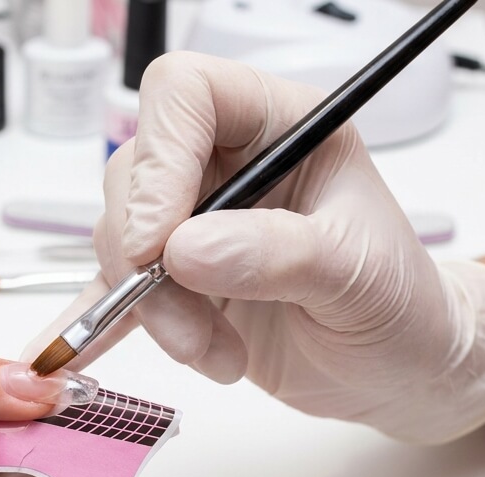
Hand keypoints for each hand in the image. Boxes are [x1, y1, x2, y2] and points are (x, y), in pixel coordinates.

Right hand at [32, 52, 484, 443]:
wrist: (399, 372)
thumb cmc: (400, 306)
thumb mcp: (357, 276)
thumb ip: (277, 254)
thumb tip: (186, 250)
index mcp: (280, 127)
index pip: (188, 96)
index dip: (161, 159)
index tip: (158, 242)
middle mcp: (229, 164)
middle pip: (137, 175)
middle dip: (149, 260)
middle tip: (190, 324)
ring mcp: (196, 224)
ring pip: (121, 241)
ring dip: (149, 309)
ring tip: (214, 354)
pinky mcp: (175, 282)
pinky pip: (115, 290)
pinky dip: (101, 323)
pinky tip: (84, 352)